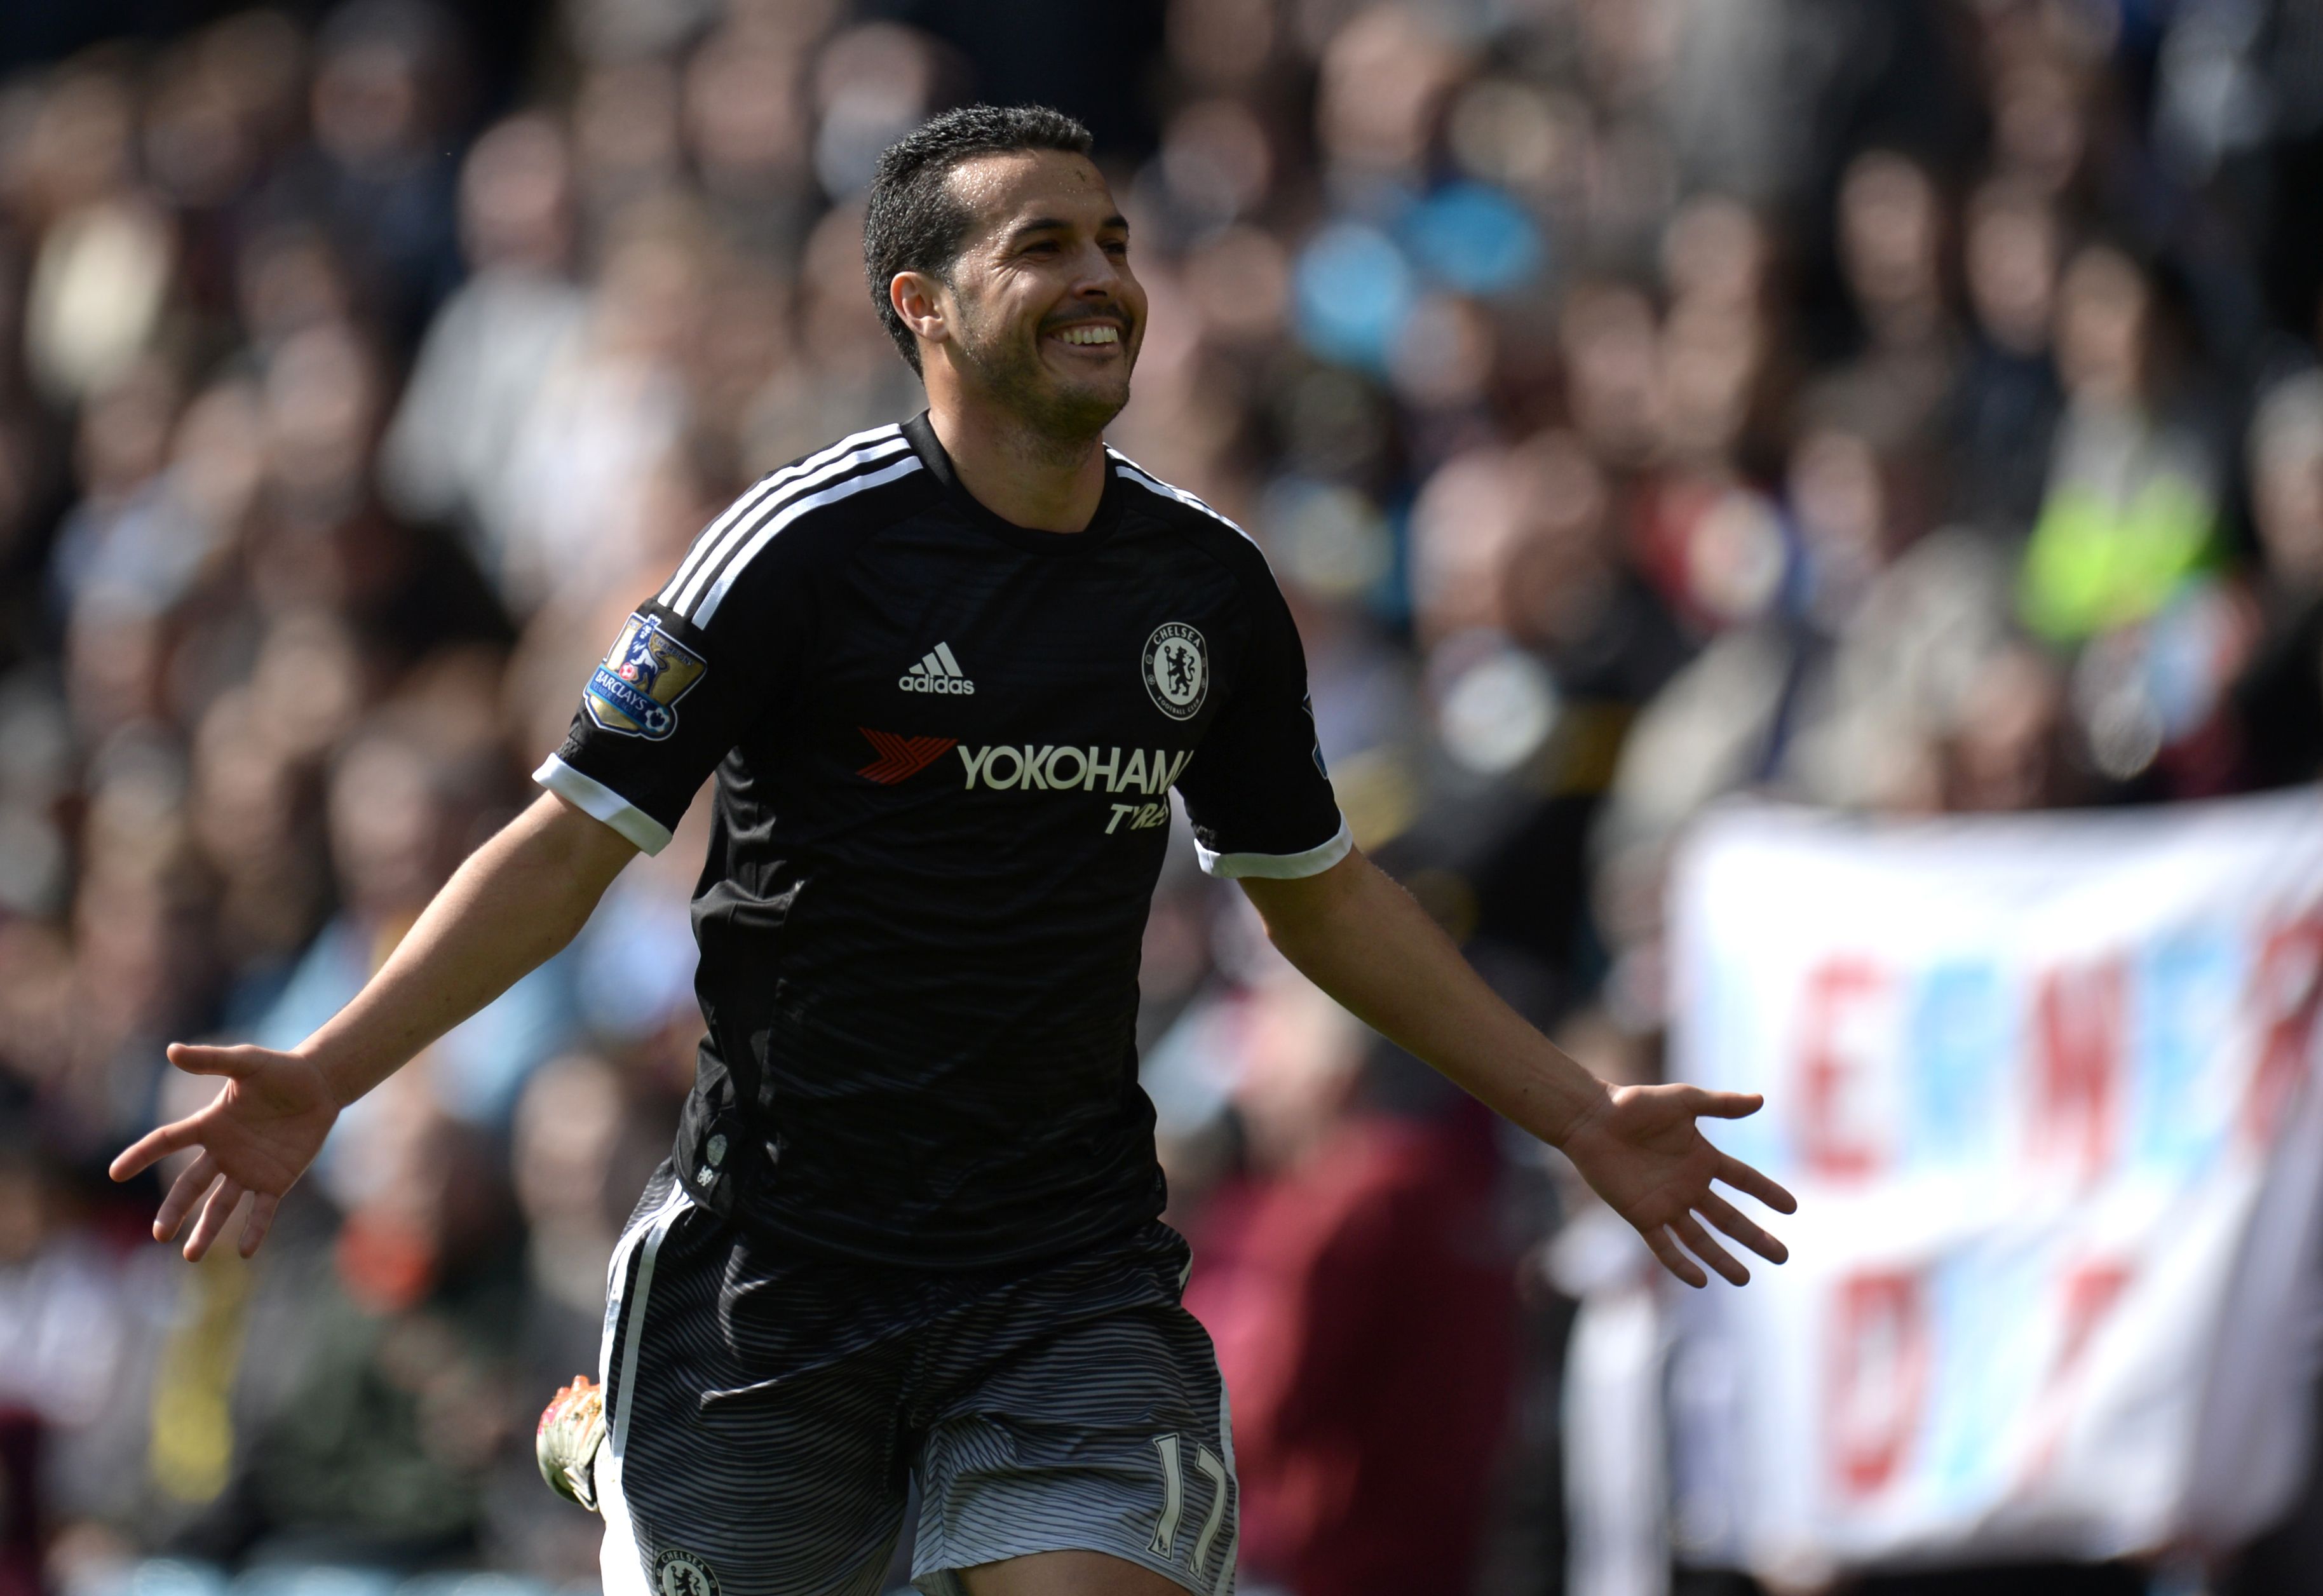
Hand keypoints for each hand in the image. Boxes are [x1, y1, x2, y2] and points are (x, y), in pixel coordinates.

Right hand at [109, 1043, 340, 1260]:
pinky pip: (261, 1210)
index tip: (115, 1172)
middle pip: (191, 1186)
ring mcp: (248, 1170)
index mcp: (209, 1125)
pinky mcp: (276, 1181)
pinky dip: (253, 1230)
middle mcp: (222, 1153)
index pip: (166, 1141)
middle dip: (174, 1211)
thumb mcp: (246, 1062)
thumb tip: (171, 1050)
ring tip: (191, 1256)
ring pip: (220, 1206)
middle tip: (160, 1234)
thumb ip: (211, 1060)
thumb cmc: (280, 1071)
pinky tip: (245, 1252)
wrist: (320, 1086)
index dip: (140, 1155)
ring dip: (206, 1231)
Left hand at [1559, 1084, 1797, 1287]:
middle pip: (1728, 1218)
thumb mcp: (1683, 1101)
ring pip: (1700, 1238)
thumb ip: (1721, 1104)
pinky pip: (1664, 1245)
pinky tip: (1700, 1280)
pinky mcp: (1642, 1215)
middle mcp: (1689, 1185)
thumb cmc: (1634, 1105)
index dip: (1766, 1192)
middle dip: (1755, 1237)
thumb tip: (1761, 1100)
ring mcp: (1666, 1203)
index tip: (1791, 1208)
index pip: (1743, 1179)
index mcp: (1702, 1158)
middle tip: (1782, 1256)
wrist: (1592, 1118)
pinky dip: (1680, 1264)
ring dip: (1722, 1258)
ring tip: (1744, 1278)